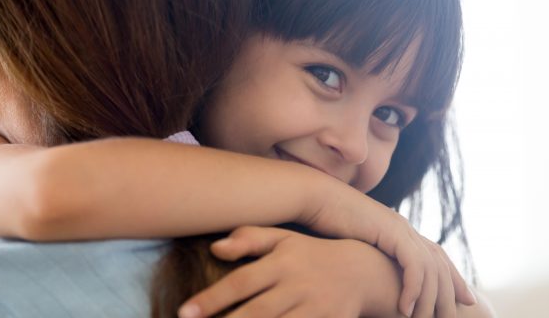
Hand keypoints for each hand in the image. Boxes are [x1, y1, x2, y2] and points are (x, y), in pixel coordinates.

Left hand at [178, 226, 402, 317]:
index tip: (184, 312)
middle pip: (258, 313)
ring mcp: (316, 309)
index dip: (212, 298)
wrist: (363, 272)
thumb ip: (250, 238)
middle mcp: (298, 286)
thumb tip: (215, 247)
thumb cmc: (310, 255)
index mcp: (283, 262)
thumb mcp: (284, 238)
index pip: (242, 281)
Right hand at [300, 184, 475, 315]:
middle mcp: (404, 228)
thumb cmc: (324, 222)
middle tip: (457, 315)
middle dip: (452, 290)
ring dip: (430, 299)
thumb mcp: (352, 244)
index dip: (451, 276)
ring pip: (431, 269)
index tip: (464, 297)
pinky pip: (413, 266)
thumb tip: (369, 277)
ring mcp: (400, 228)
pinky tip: (406, 309)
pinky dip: (413, 289)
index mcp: (398, 229)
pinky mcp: (391, 232)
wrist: (314, 199)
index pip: (434, 254)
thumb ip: (368, 257)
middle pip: (440, 262)